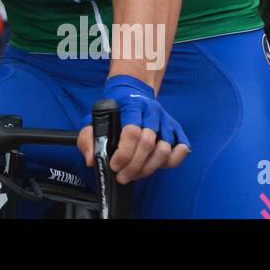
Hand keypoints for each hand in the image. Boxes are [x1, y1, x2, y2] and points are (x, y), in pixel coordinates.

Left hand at [76, 74, 190, 183]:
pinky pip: (181, 148)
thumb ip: (88, 139)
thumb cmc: (113, 110)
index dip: (124, 153)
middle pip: (148, 142)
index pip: (132, 131)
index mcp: (132, 105)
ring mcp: (166, 120)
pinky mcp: (176, 129)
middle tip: (123, 176)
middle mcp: (152, 111)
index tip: (114, 166)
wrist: (131, 93)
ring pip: (165, 149)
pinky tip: (156, 165)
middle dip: (135, 165)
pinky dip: (173, 160)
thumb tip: (92, 160)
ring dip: (149, 167)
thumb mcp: (93, 119)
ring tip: (135, 174)